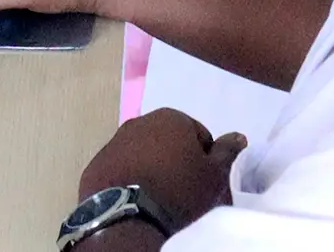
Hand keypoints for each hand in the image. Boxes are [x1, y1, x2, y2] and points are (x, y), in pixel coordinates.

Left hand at [79, 109, 245, 234]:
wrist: (129, 216)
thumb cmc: (179, 191)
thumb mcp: (213, 176)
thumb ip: (226, 152)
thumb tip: (238, 136)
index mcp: (171, 118)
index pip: (198, 135)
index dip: (204, 159)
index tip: (201, 180)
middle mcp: (139, 121)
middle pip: (168, 141)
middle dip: (176, 160)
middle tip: (182, 188)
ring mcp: (113, 141)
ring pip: (141, 153)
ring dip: (151, 167)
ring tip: (158, 195)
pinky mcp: (96, 163)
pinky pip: (120, 168)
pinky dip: (129, 178)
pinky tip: (136, 197)